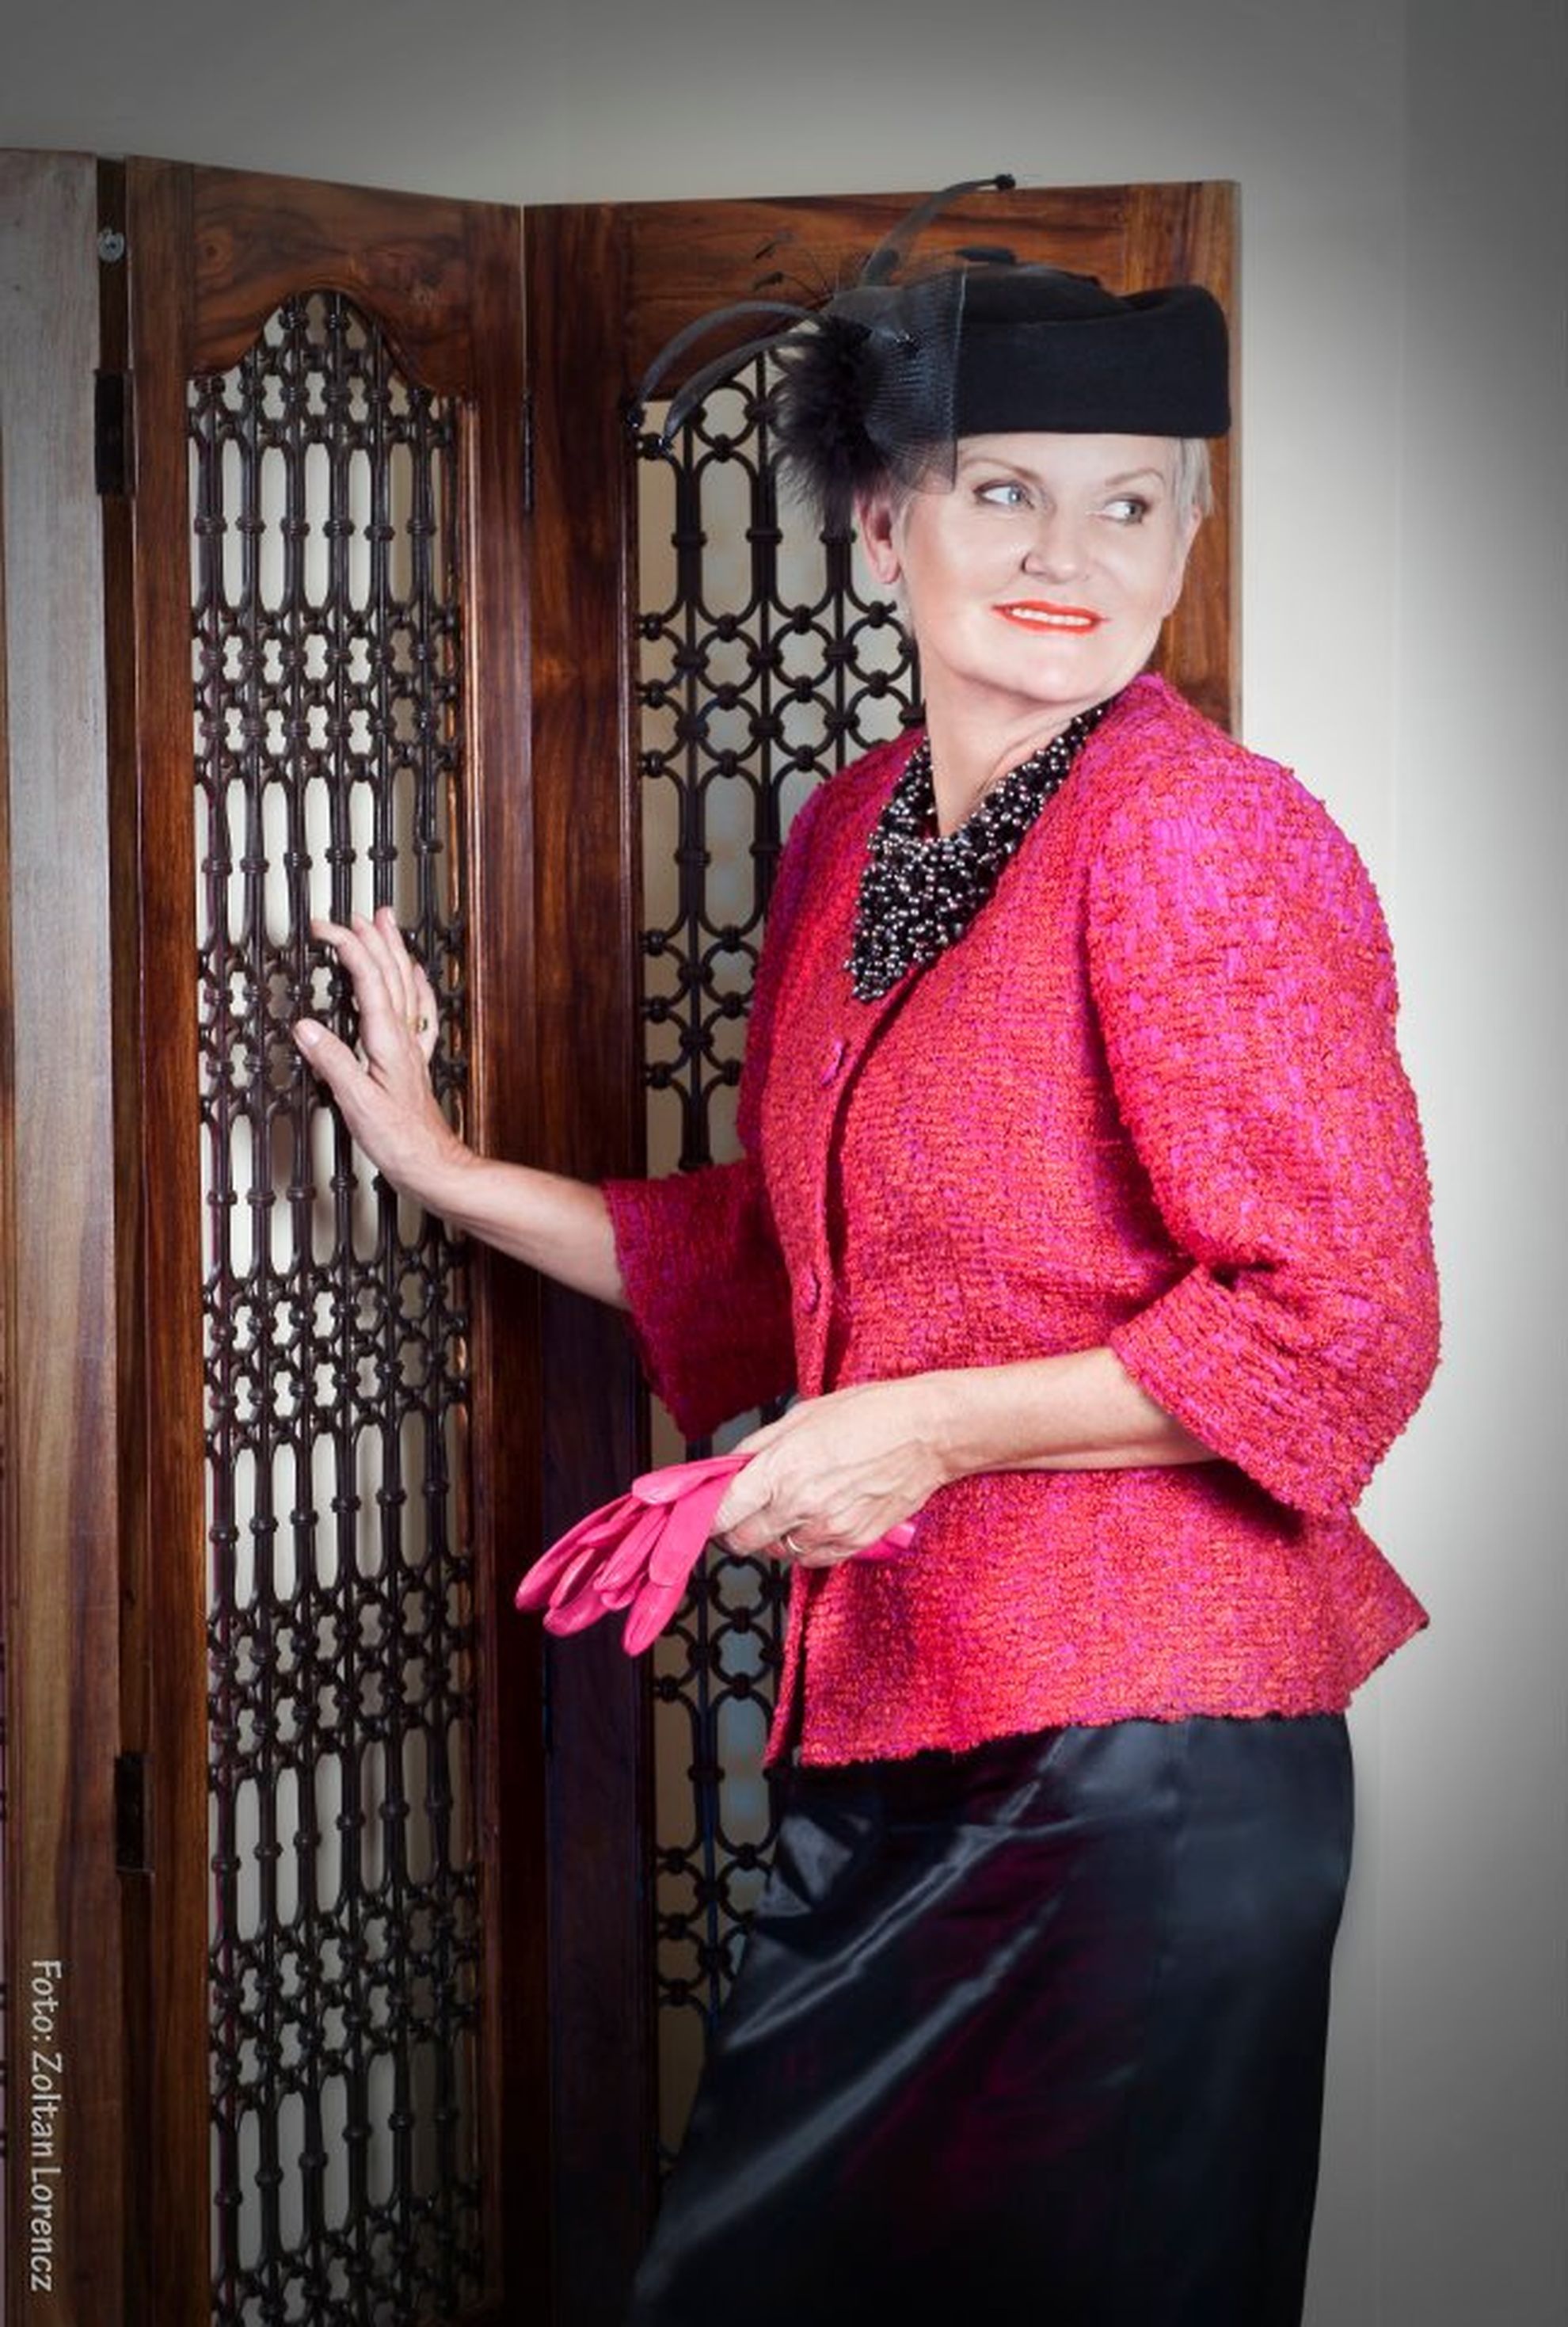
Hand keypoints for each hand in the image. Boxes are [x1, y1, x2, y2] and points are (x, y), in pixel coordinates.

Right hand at [293, 907, 470, 1202]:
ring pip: (406, 985)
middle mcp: (404, 1039)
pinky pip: (418, 1011)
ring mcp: (412, 1048)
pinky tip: (415, 978)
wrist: (433, 1166)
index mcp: (388, 1042)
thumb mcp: (357, 1103)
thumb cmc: (400, 1141)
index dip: (349, 947)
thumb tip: (306, 1027)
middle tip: (354, 912)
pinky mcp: (414, 1063)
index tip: (325, 927)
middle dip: (372, 938)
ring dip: (395, 951)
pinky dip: (415, 986)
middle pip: (391, 974)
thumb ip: (333, 1062)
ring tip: (387, 924)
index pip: (368, 980)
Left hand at [712, 1378, 949, 1567]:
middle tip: (745, 1509)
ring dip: (773, 1535)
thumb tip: (729, 1468)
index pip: (722, 1513)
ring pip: (776, 1553)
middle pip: (742, 1542)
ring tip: (791, 1506)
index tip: (705, 1511)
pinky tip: (815, 1519)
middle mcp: (801, 1505)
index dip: (707, 1516)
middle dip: (736, 1528)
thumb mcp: (803, 1416)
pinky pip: (810, 1559)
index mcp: (782, 1469)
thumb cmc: (871, 1414)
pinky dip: (804, 1546)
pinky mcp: (854, 1543)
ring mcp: (829, 1529)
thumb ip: (759, 1447)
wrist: (929, 1432)